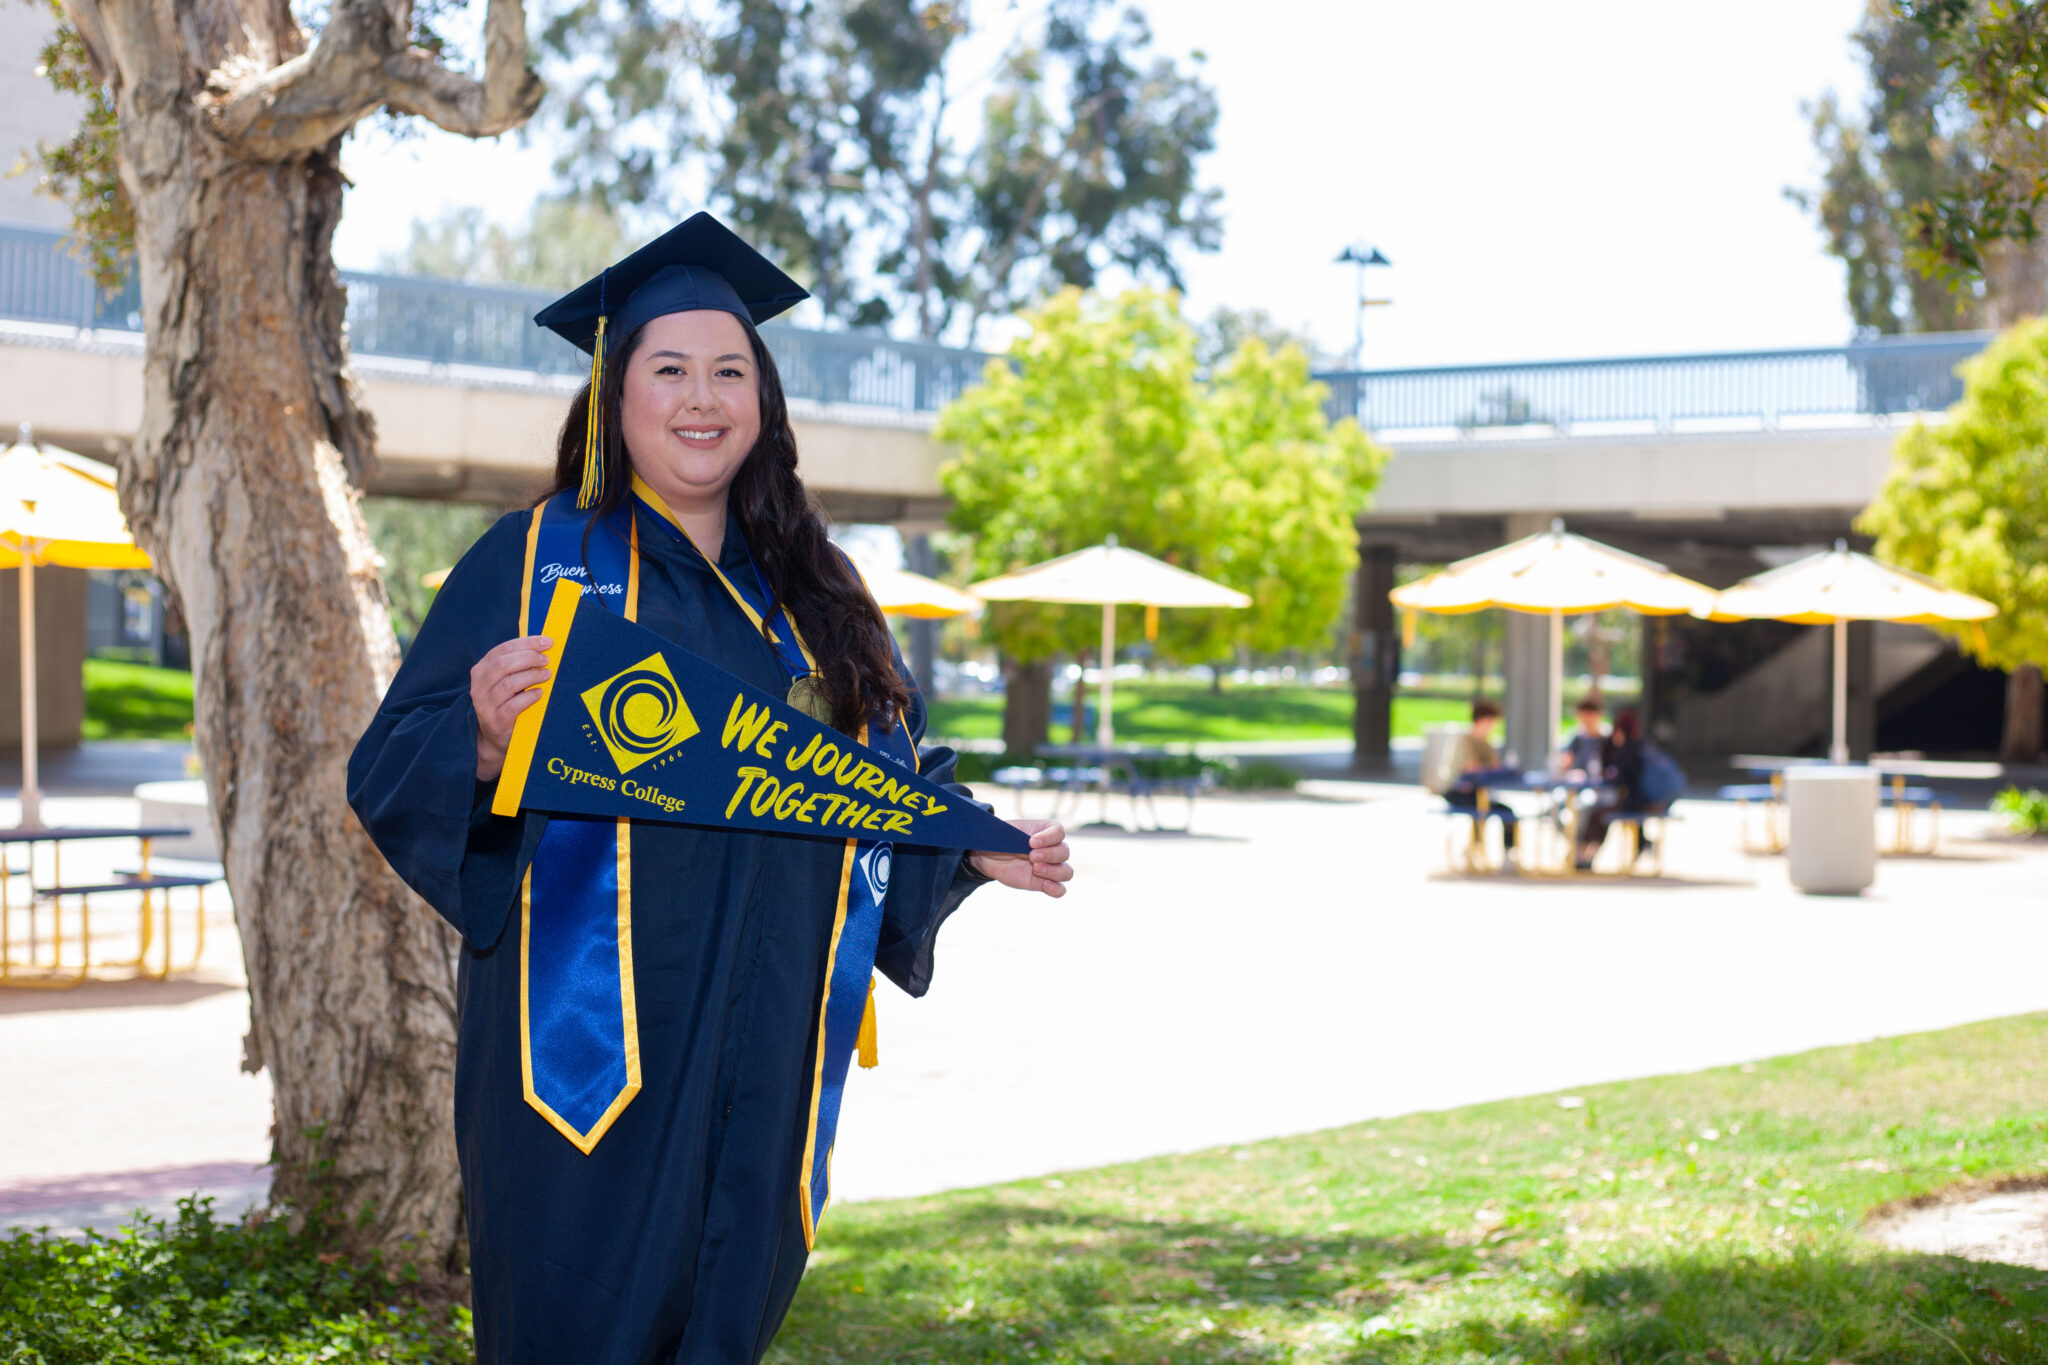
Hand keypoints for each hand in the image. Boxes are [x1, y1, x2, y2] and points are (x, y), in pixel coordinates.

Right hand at [472, 635, 551, 781]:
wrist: (495, 737)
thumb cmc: (506, 701)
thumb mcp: (507, 680)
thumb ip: (518, 664)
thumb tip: (545, 645)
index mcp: (482, 670)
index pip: (502, 649)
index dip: (526, 643)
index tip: (547, 642)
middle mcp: (479, 686)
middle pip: (503, 664)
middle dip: (529, 658)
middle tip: (546, 660)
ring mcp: (485, 704)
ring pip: (509, 684)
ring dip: (532, 677)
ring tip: (546, 675)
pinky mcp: (495, 721)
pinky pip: (514, 706)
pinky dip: (529, 697)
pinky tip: (539, 694)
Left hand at [968, 819, 1071, 896]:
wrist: (988, 856)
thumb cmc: (999, 839)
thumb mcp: (1005, 831)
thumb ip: (1015, 833)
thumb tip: (1024, 841)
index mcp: (1045, 831)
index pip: (1058, 831)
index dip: (1049, 837)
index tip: (1032, 842)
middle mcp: (1051, 848)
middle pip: (1064, 852)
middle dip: (1050, 855)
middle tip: (1031, 856)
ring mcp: (1049, 867)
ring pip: (1066, 871)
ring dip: (1054, 871)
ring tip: (1035, 869)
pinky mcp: (1043, 883)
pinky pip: (1059, 889)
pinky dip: (1056, 889)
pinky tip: (1045, 886)